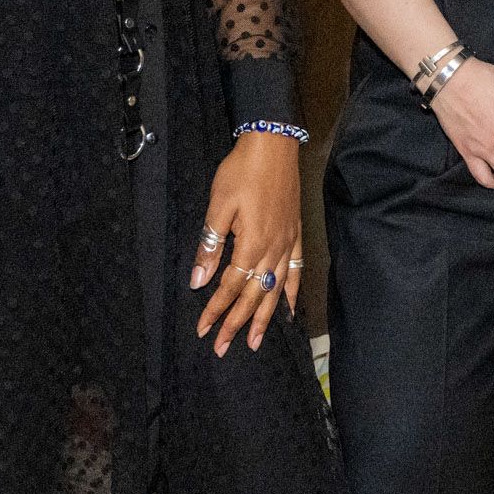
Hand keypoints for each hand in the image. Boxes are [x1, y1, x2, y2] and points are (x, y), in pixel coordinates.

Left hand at [193, 132, 304, 354]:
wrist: (273, 145)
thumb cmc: (241, 172)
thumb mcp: (218, 206)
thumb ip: (210, 246)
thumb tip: (198, 281)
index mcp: (251, 244)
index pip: (231, 286)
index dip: (216, 309)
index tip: (203, 329)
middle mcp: (273, 250)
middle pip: (254, 295)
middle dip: (237, 323)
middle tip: (223, 348)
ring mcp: (287, 243)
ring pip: (276, 290)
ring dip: (264, 318)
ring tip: (255, 342)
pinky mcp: (295, 234)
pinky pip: (295, 271)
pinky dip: (292, 293)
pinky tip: (290, 310)